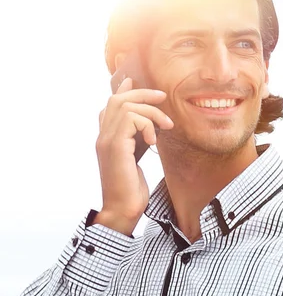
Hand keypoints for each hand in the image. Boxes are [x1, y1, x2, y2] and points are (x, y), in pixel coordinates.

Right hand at [94, 77, 173, 234]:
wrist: (123, 210)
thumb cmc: (132, 189)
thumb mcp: (136, 158)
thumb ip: (138, 139)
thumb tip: (151, 124)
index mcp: (107, 138)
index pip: (110, 106)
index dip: (125, 91)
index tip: (140, 85)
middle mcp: (103, 136)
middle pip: (117, 100)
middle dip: (142, 94)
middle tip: (163, 97)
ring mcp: (106, 140)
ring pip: (125, 106)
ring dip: (151, 112)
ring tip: (167, 126)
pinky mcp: (115, 146)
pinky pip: (131, 119)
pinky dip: (148, 125)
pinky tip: (154, 141)